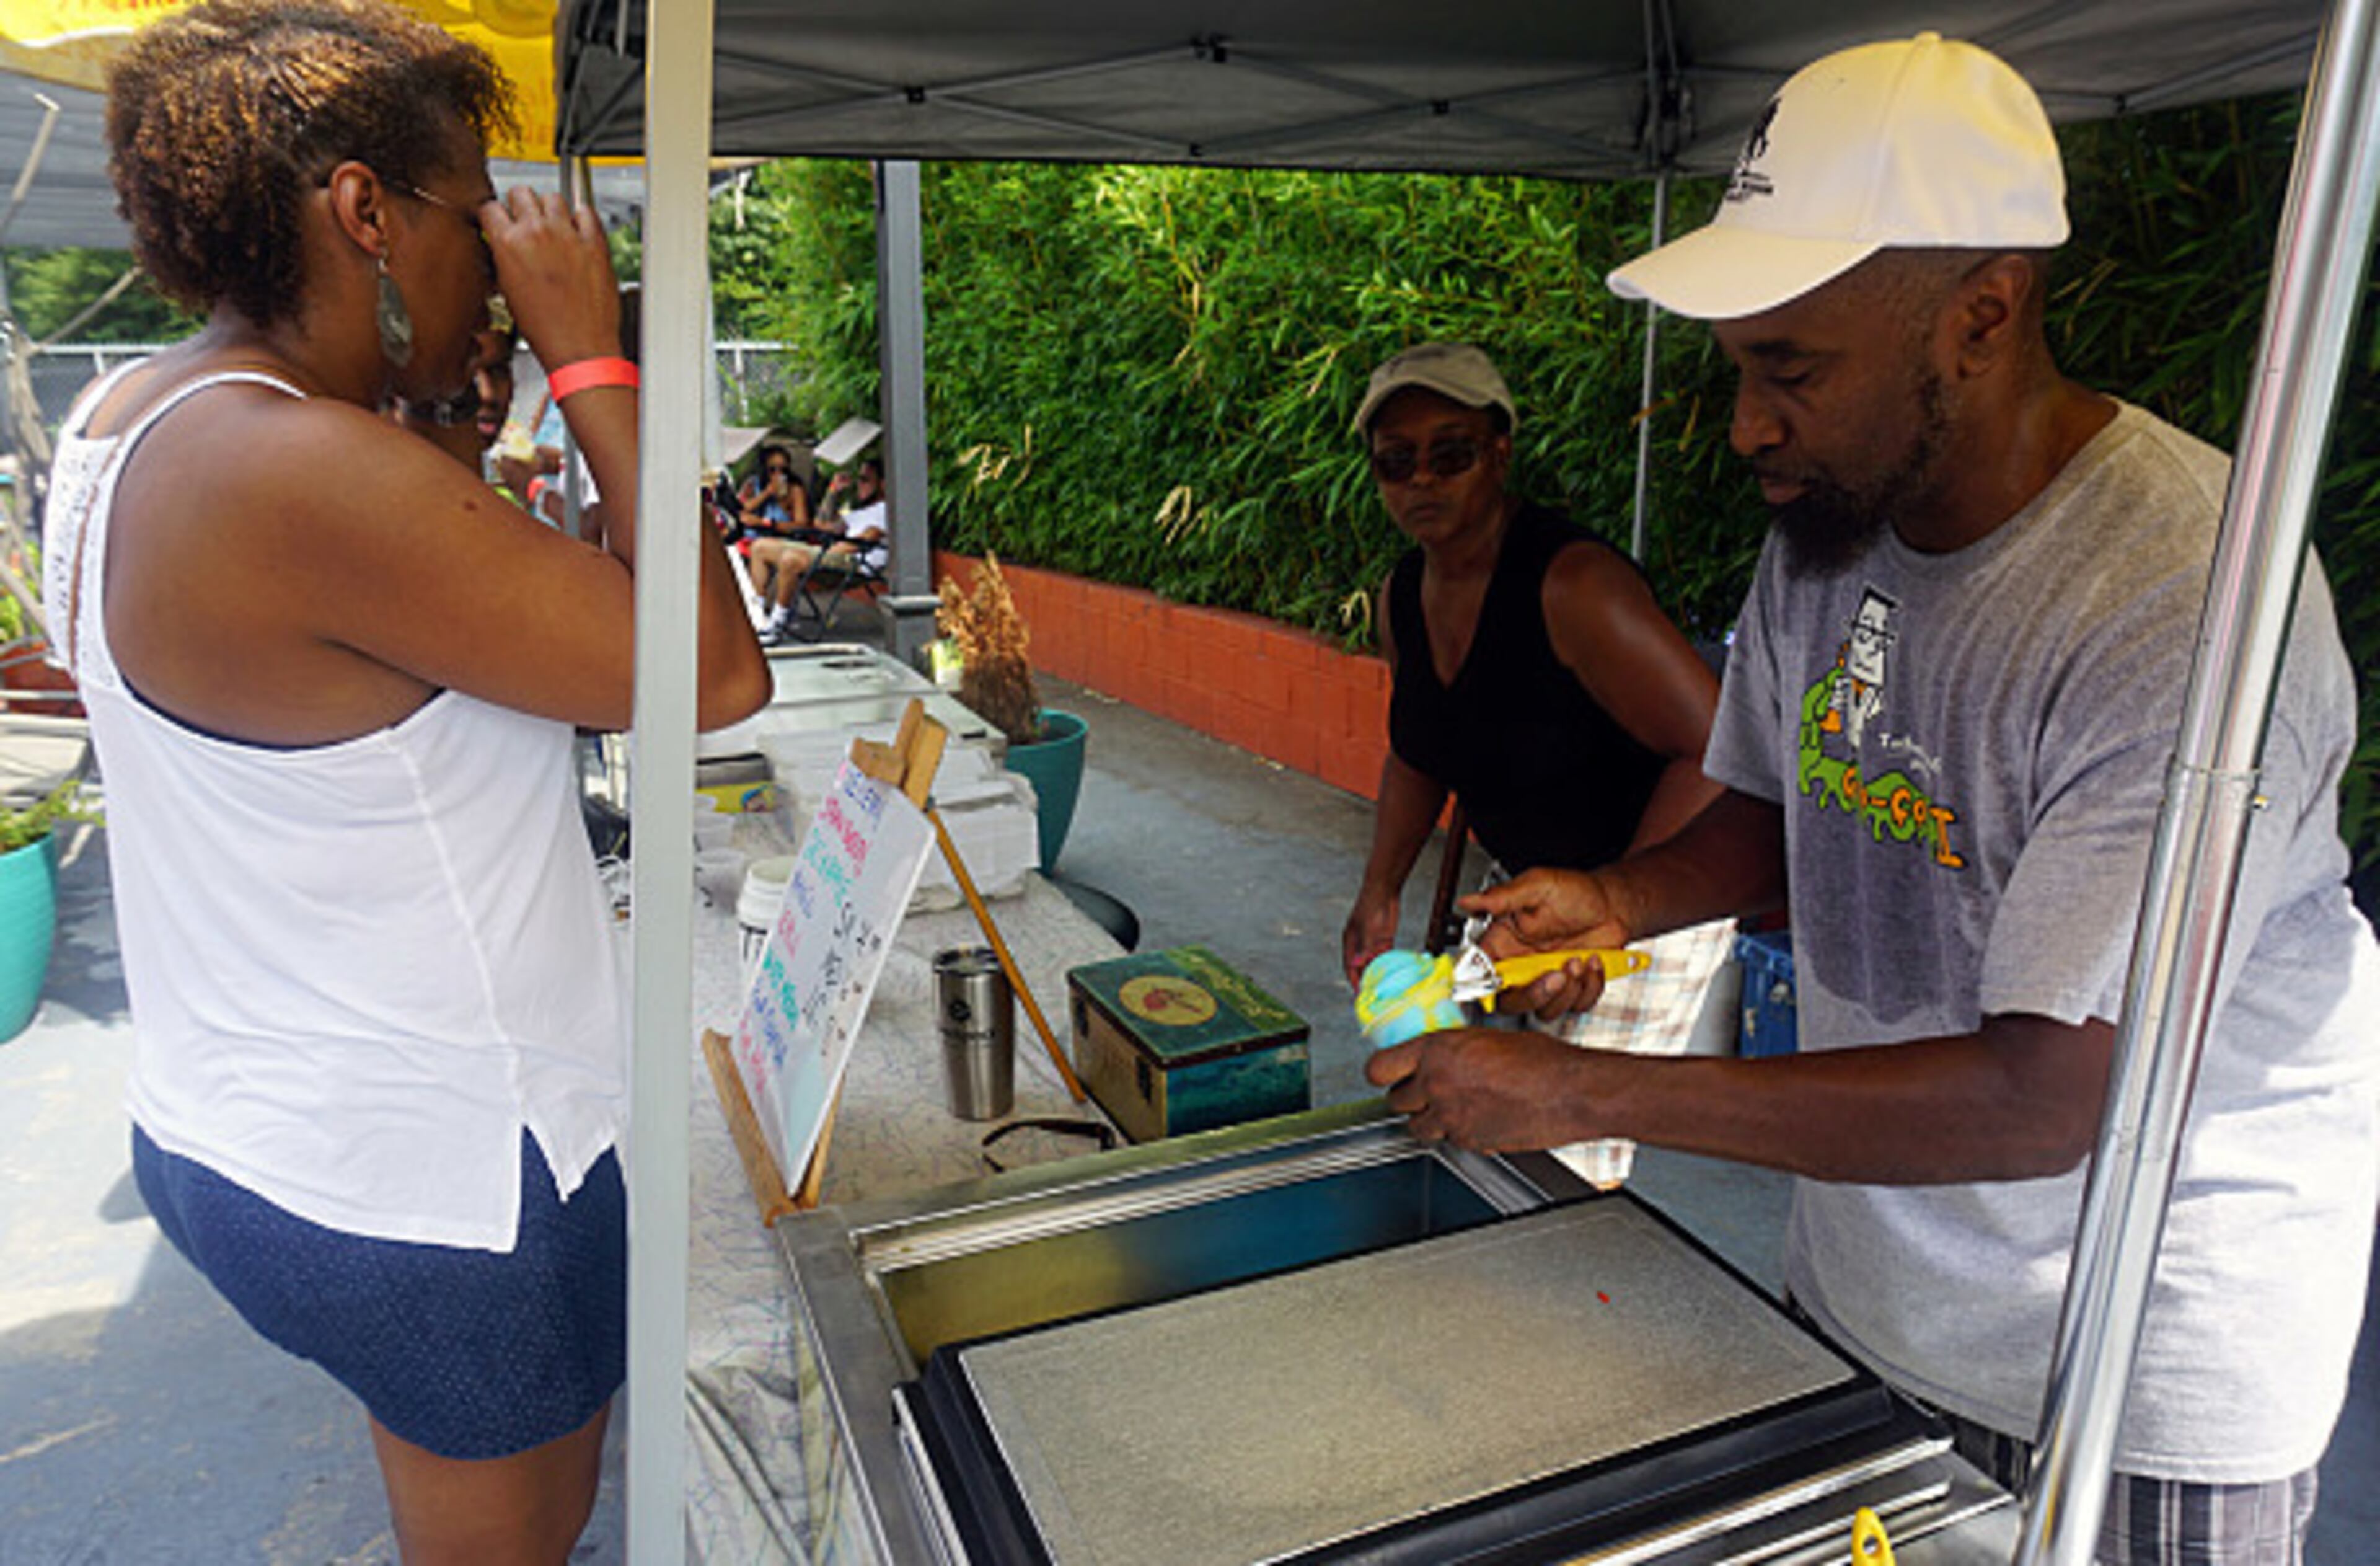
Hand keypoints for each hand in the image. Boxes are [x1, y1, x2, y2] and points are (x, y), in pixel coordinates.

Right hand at [481, 188, 620, 369]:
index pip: (490, 206)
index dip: (493, 214)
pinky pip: (587, 212)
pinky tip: (578, 230)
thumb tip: (503, 245)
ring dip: (550, 208)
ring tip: (552, 226)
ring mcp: (568, 235)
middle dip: (520, 204)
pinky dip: (581, 218)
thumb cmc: (545, 329)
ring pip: (553, 197)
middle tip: (525, 219)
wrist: (579, 348)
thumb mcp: (508, 291)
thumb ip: (504, 259)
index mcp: (509, 243)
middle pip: (522, 192)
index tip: (499, 218)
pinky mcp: (595, 243)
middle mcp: (537, 232)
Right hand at [1342, 886, 1399, 988]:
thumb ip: (1364, 949)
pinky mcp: (1384, 938)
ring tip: (1383, 988)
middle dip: (1366, 980)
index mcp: (1350, 941)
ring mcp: (1372, 941)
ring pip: (1374, 962)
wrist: (1384, 890)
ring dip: (1377, 973)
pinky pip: (1385, 955)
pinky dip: (1387, 964)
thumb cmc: (1371, 906)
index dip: (1354, 980)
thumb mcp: (1368, 931)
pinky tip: (1392, 974)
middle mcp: (1359, 944)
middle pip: (1361, 966)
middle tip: (1373, 995)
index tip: (1359, 994)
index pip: (1349, 966)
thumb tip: (1357, 965)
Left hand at [1365, 1027, 1604, 1151]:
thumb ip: (1453, 1051)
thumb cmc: (1542, 1061)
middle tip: (1428, 1092)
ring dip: (1429, 1119)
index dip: (1383, 1073)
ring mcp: (1451, 1117)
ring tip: (1453, 1108)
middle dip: (1410, 1098)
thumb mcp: (1488, 1038)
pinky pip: (1449, 1140)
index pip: (1379, 1068)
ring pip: (1417, 1127)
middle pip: (1395, 1101)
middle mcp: (1437, 1084)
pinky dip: (1457, 1133)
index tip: (1388, 1074)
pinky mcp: (1469, 1142)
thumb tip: (1440, 1058)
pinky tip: (1479, 1118)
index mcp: (1437, 1050)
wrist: (1570, 1092)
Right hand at [1460, 868, 1628, 1017]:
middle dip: (1535, 995)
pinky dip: (1589, 988)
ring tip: (1579, 960)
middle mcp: (1523, 965)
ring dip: (1567, 991)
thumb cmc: (1575, 891)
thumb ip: (1503, 897)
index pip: (1480, 971)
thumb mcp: (1538, 886)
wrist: (1612, 903)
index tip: (1499, 981)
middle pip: (1510, 1002)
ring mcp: (1548, 979)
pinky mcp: (1573, 989)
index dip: (1482, 983)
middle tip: (1556, 975)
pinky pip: (1576, 1006)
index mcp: (1505, 942)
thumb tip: (1467, 901)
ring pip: (1545, 1010)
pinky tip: (1593, 963)